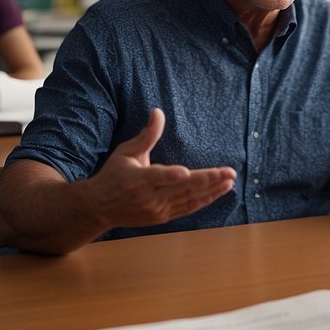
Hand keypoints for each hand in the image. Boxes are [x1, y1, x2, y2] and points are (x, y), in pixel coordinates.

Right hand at [78, 108, 236, 228]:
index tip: (185, 173)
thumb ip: (146, 135)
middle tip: (229, 172)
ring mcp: (156, 210)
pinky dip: (204, 200)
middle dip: (208, 180)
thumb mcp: (126, 152)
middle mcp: (148, 197)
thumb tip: (158, 111)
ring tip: (229, 181)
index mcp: (136, 179)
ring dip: (212, 191)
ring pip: (188, 200)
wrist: (99, 208)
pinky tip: (219, 191)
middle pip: (181, 189)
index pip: (156, 176)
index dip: (170, 176)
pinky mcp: (162, 217)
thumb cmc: (113, 175)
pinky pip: (187, 208)